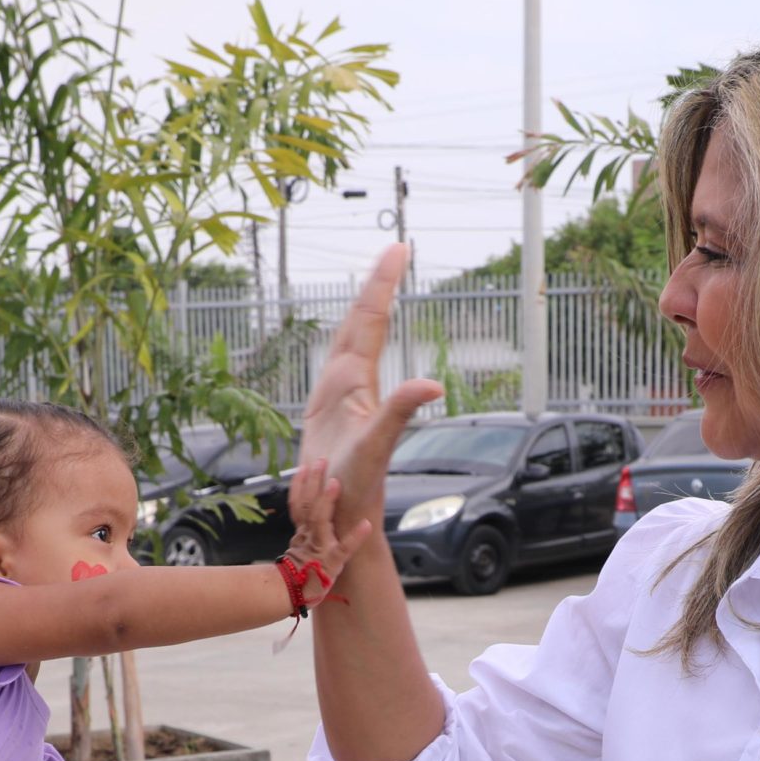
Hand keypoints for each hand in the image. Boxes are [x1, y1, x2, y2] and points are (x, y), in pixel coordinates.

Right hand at [281, 459, 376, 605]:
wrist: (291, 598)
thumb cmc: (297, 577)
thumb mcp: (298, 552)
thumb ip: (303, 536)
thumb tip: (307, 520)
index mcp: (301, 533)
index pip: (298, 504)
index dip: (300, 484)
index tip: (304, 466)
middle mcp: (308, 536)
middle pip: (307, 504)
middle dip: (313, 481)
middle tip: (320, 461)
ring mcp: (319, 547)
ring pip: (318, 519)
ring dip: (327, 499)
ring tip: (336, 482)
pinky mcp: (332, 562)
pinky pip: (344, 548)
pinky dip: (355, 537)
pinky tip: (367, 525)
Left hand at [299, 244, 442, 532]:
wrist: (327, 511)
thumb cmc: (347, 481)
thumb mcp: (376, 446)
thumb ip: (401, 412)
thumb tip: (432, 386)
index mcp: (348, 378)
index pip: (370, 317)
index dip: (384, 281)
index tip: (398, 248)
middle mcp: (338, 378)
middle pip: (359, 318)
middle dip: (378, 283)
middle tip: (397, 250)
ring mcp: (335, 389)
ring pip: (352, 335)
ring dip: (368, 305)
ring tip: (383, 277)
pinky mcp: (338, 403)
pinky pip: (352, 356)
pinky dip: (362, 333)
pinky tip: (364, 331)